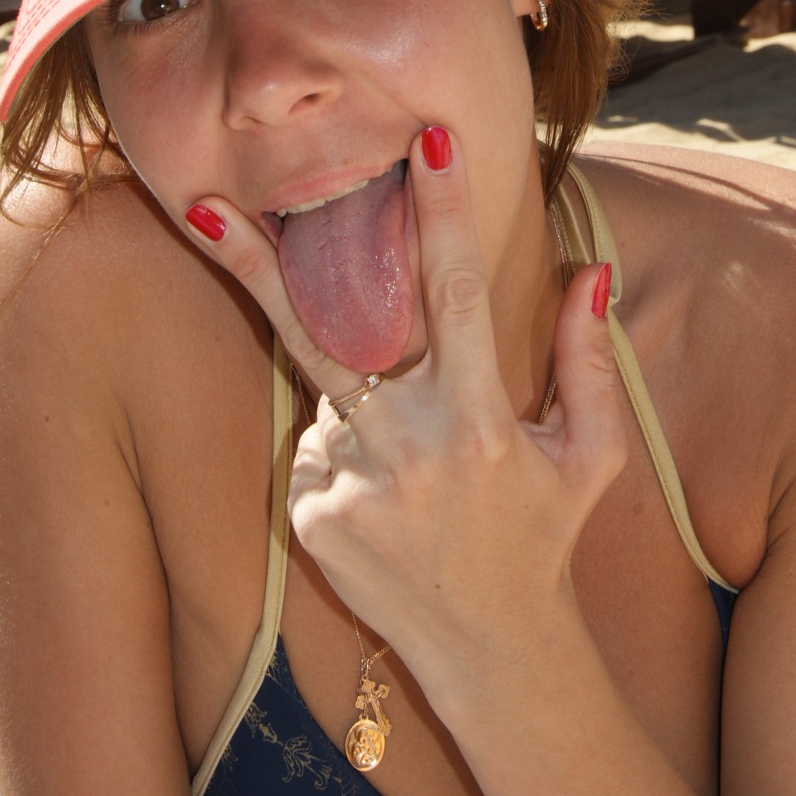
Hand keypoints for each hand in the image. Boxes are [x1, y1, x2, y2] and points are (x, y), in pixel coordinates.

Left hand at [182, 129, 627, 704]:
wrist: (493, 656)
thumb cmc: (547, 537)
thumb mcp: (592, 455)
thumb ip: (590, 359)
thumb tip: (593, 269)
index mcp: (483, 422)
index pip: (457, 292)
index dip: (444, 212)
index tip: (428, 139)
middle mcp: (410, 449)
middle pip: (325, 328)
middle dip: (260, 262)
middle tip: (202, 202)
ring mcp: (352, 485)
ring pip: (331, 391)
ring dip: (360, 397)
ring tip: (415, 467)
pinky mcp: (312, 517)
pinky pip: (318, 447)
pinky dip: (349, 451)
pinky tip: (391, 504)